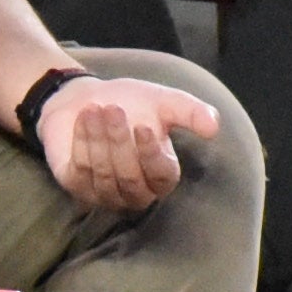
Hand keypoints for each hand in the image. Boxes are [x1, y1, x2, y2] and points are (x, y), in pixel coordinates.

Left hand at [32, 69, 221, 210]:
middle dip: (120, 141)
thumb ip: (192, 113)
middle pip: (130, 177)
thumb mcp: (165, 102)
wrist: (85, 98)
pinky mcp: (76, 186)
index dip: (152, 154)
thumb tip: (215, 127)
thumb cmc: (131, 104)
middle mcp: (135, 191)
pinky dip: (81, 143)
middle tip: (113, 109)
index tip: (144, 126)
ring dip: (99, 139)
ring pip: (104, 174)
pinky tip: (83, 119)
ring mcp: (104, 193)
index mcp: (161, 175)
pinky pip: (79, 171)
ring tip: (94, 108)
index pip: (162, 176)